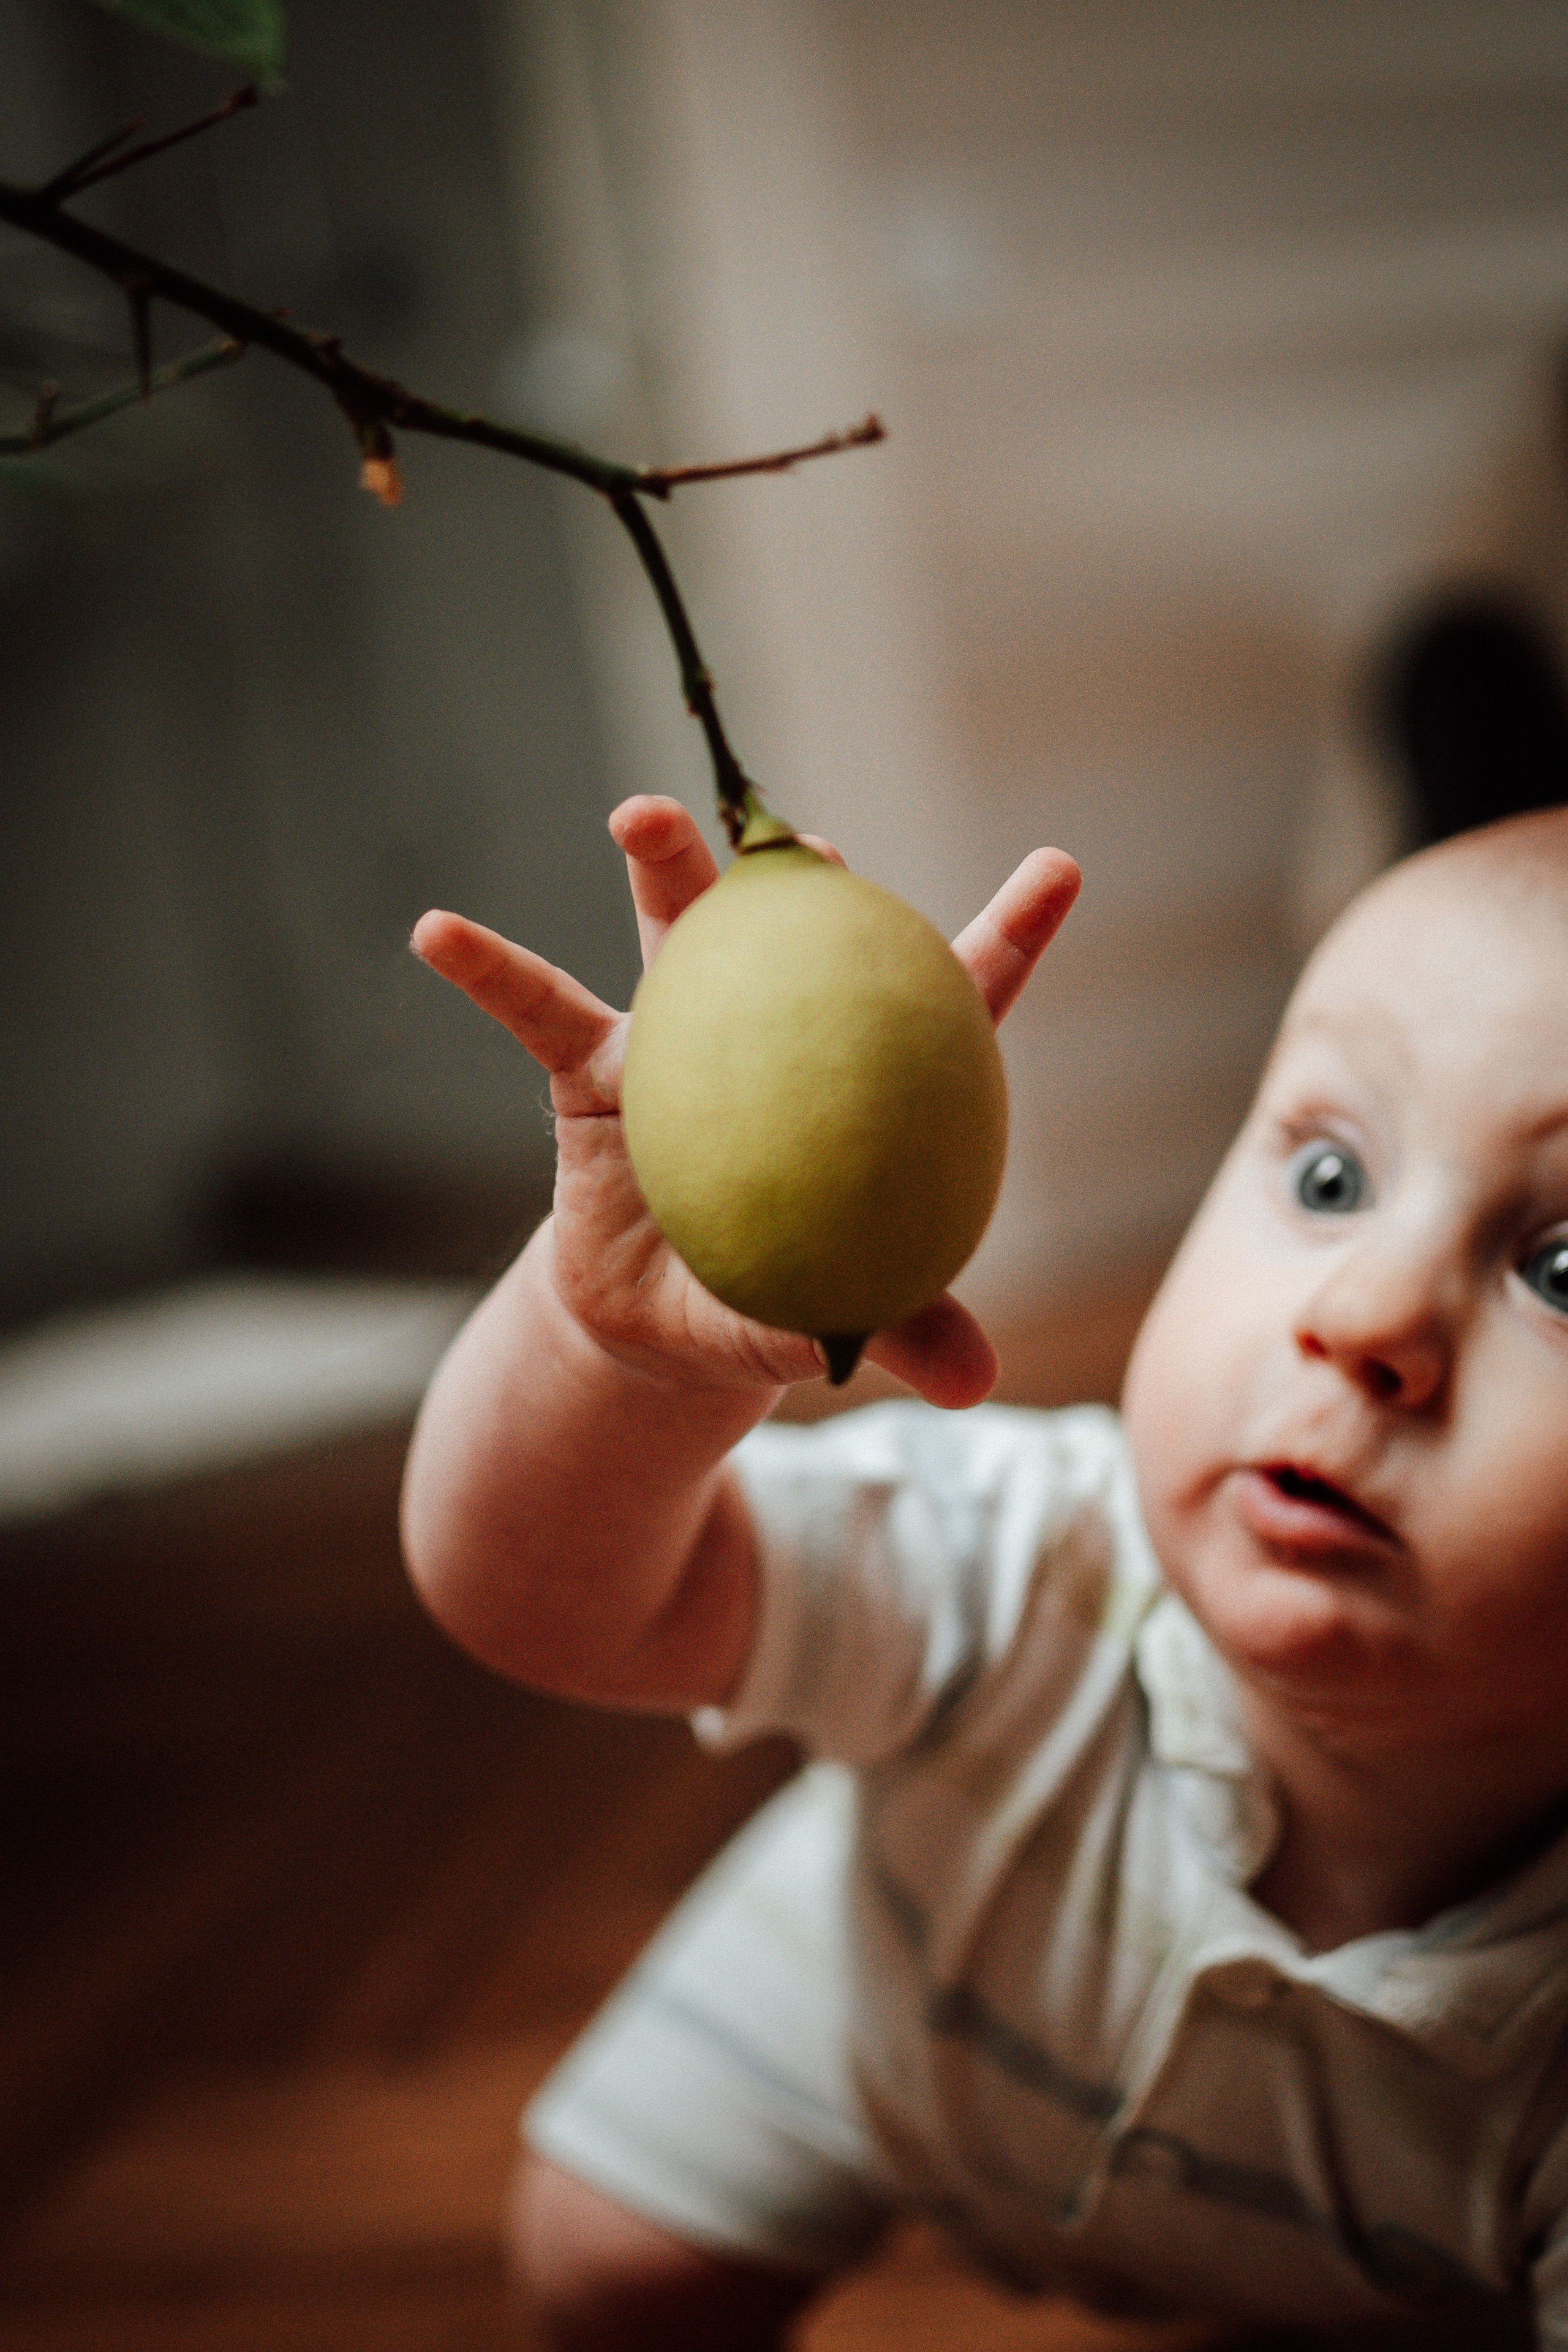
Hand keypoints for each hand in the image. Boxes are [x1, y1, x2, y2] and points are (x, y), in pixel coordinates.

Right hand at [411, 796, 1079, 1408]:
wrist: (659, 1332)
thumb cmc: (767, 1301)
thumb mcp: (828, 1315)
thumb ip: (898, 1327)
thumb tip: (976, 1384)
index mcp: (860, 1087)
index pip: (950, 999)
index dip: (1010, 931)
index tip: (1061, 866)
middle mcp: (776, 1039)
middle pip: (796, 936)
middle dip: (796, 875)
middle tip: (802, 839)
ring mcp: (681, 1042)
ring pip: (676, 939)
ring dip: (664, 869)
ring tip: (640, 815)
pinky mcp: (593, 1072)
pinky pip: (538, 1008)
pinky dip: (490, 971)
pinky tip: (438, 930)